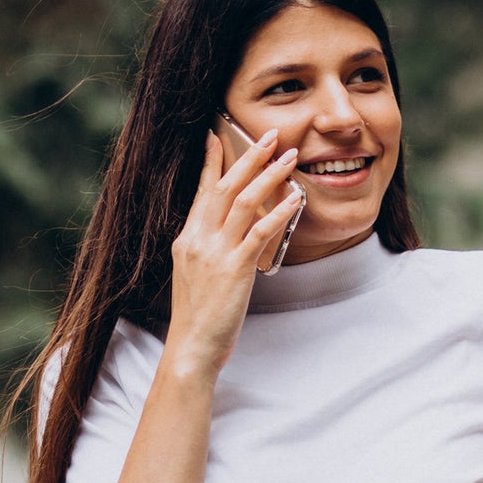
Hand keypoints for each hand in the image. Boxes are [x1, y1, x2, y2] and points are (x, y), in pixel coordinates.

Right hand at [168, 128, 302, 374]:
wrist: (192, 347)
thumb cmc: (197, 316)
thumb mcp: (195, 274)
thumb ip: (209, 248)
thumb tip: (232, 231)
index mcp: (186, 239)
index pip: (201, 191)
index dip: (211, 161)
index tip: (218, 135)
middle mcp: (197, 240)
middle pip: (225, 187)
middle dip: (249, 157)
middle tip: (270, 134)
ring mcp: (214, 253)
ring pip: (243, 202)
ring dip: (268, 175)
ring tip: (289, 157)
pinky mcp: (234, 268)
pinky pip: (260, 232)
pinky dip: (280, 212)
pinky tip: (296, 198)